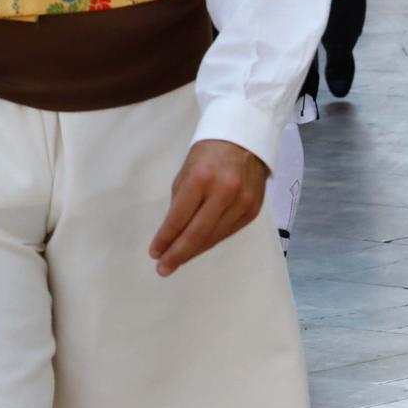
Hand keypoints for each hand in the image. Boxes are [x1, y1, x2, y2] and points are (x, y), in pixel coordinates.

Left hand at [149, 139, 267, 277]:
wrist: (246, 139)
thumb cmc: (209, 152)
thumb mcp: (187, 171)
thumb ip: (180, 202)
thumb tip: (172, 233)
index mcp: (201, 178)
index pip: (179, 218)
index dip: (165, 238)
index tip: (154, 252)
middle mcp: (224, 192)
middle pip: (197, 234)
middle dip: (177, 254)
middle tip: (163, 268)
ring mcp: (242, 203)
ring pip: (214, 237)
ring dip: (193, 252)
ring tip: (176, 261)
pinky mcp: (253, 211)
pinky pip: (228, 233)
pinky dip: (211, 241)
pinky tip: (198, 247)